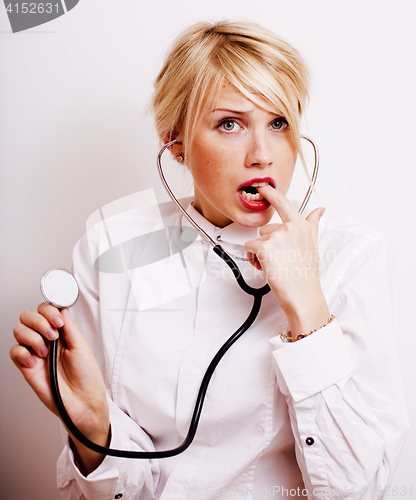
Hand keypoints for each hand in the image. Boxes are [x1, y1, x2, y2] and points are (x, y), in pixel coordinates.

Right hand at [10, 303, 109, 472]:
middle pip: (28, 316)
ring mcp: (36, 352)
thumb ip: (69, 326)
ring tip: (46, 352)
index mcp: (61, 332)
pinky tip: (35, 361)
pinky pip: (14, 351)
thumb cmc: (87, 377)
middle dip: (39, 321)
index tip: (58, 321)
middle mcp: (46, 340)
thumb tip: (61, 308)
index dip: (48, 311)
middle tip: (53, 335)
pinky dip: (23, 353)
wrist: (83, 403)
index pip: (45, 310)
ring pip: (19, 330)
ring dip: (32, 337)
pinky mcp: (27, 367)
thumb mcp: (81, 346)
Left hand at [244, 185, 329, 335]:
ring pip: (257, 239)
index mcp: (302, 226)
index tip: (262, 186)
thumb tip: (320, 209)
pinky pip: (249, 249)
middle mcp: (291, 228)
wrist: (303, 295)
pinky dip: (252, 259)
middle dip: (268, 243)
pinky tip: (264, 267)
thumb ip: (313, 224)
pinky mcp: (265, 247)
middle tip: (279, 259)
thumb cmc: (306, 275)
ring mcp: (277, 236)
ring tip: (274, 265)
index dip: (270, 192)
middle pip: (266, 228)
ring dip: (260, 252)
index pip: (284, 203)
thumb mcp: (312, 245)